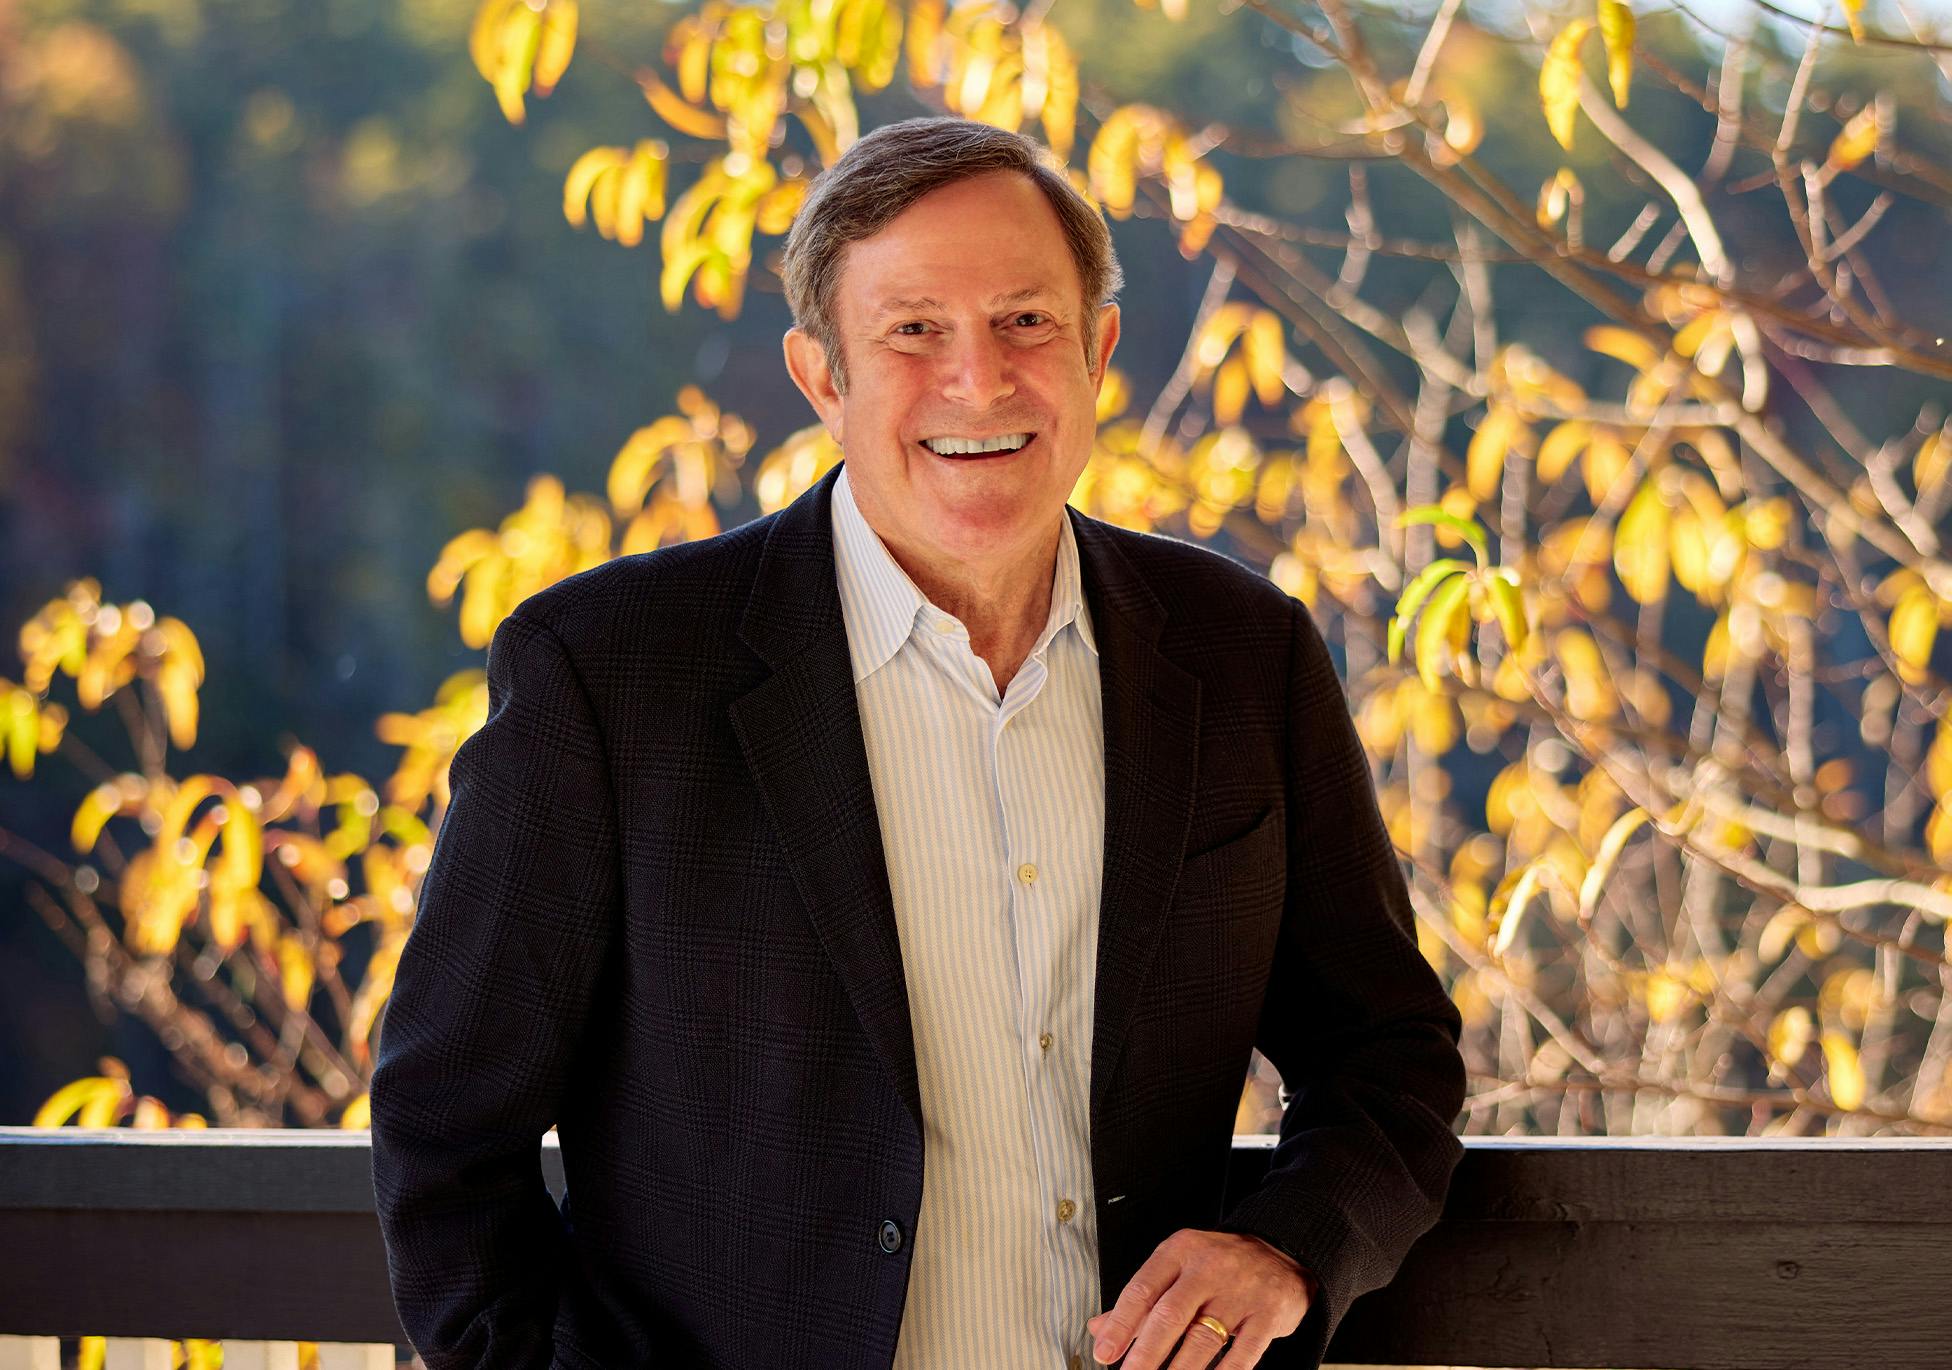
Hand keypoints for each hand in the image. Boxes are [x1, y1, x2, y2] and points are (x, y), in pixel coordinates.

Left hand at [1085, 1228, 1314, 1368]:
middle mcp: (1209, 1268)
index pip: (1143, 1288)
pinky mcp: (1268, 1314)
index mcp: (1180, 1251)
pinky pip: (1243, 1354)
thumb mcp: (1178, 1266)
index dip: (1120, 1324)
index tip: (1104, 1353)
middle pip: (1170, 1315)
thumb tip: (1098, 1328)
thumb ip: (1141, 1298)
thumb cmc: (1219, 1263)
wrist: (1281, 1250)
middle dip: (1145, 1353)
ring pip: (1203, 1339)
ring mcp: (1241, 1291)